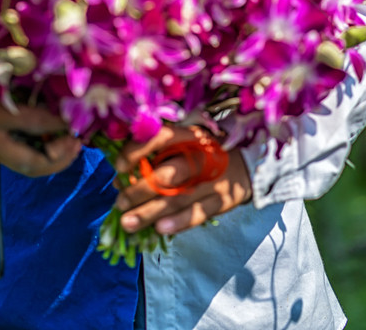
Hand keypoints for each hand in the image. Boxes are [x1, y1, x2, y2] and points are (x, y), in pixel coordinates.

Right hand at [0, 95, 80, 176]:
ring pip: (34, 158)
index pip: (39, 164)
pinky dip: (44, 141)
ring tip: (70, 136)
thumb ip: (33, 119)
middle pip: (38, 166)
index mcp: (4, 153)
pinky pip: (28, 147)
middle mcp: (5, 156)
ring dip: (55, 150)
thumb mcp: (3, 110)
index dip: (61, 154)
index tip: (74, 134)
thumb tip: (64, 123)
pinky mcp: (2, 140)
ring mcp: (3, 150)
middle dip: (62, 156)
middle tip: (78, 140)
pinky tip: (51, 129)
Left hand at [113, 125, 251, 235]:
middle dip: (139, 190)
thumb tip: (120, 178)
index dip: (137, 151)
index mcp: (188, 136)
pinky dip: (178, 222)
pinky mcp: (220, 201)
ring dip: (149, 212)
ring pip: (177, 199)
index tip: (119, 166)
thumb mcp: (183, 144)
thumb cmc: (202, 154)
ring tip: (127, 222)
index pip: (160, 138)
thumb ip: (154, 157)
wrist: (246, 164)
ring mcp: (211, 180)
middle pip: (166, 175)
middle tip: (120, 201)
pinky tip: (159, 228)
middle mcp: (200, 156)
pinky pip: (197, 214)